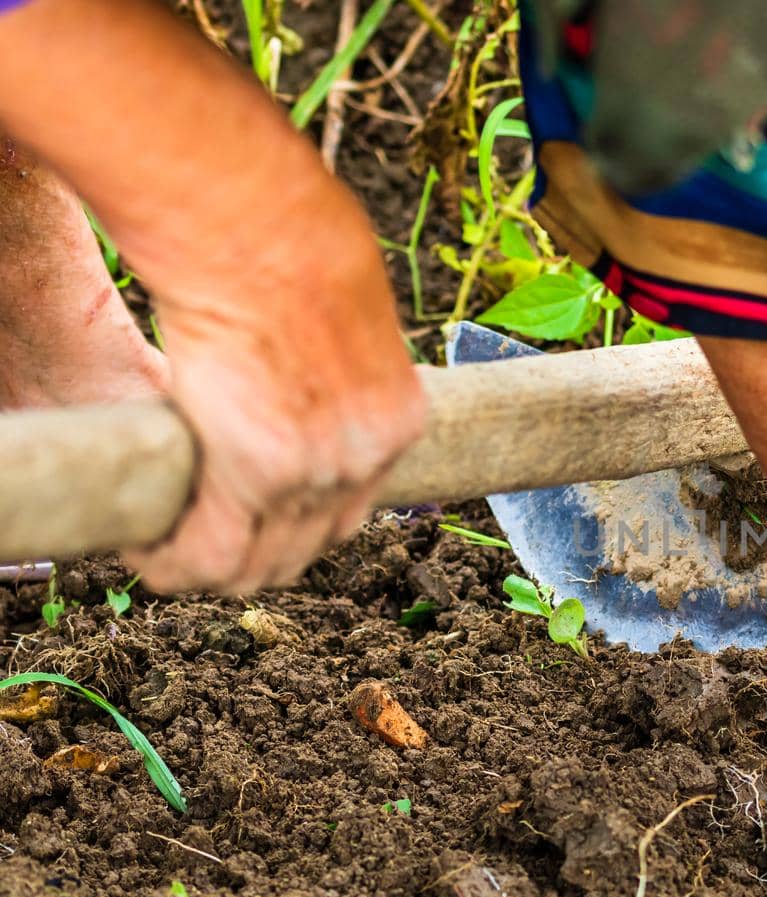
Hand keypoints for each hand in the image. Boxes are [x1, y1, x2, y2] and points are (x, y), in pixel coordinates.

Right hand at [0, 0, 424, 593]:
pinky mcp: (261, 473)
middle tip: (198, 543)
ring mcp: (319, 474)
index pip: (350, 512)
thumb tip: (310, 375)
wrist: (273, 238)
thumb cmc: (298, 255)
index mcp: (396, 426)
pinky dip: (176, 566)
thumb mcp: (345, 326)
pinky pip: (211, 553)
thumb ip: (336, 371)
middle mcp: (367, 460)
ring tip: (168, 551)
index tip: (254, 522)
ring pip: (261, 564)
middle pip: (308, 549)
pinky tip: (148, 555)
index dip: (296, 526)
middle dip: (252, 556)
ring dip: (213, 567)